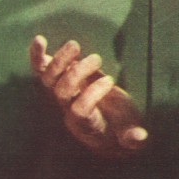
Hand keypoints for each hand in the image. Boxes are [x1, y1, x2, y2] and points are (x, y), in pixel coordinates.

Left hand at [30, 34, 148, 155]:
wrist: (104, 126)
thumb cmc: (120, 130)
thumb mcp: (130, 138)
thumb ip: (134, 138)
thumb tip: (140, 135)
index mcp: (86, 124)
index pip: (79, 110)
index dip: (92, 95)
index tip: (110, 82)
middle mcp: (69, 109)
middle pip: (62, 92)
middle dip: (76, 74)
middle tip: (97, 59)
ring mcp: (62, 94)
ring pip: (49, 79)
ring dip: (59, 61)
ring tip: (75, 46)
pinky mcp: (59, 80)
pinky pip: (41, 69)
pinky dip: (37, 55)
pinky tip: (39, 39)